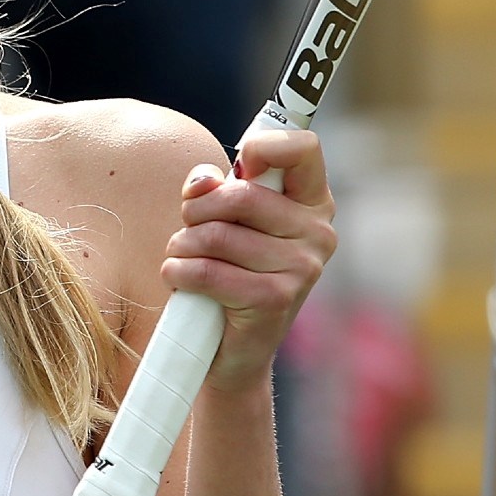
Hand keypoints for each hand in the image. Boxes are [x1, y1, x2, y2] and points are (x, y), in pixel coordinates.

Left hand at [160, 129, 336, 395]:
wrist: (232, 351)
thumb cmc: (226, 271)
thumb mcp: (221, 220)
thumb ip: (212, 189)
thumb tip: (202, 182)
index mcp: (312, 203)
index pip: (303, 148)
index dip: (264, 145)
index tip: (240, 162)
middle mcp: (317, 233)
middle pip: (241, 195)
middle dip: (196, 210)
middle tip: (188, 227)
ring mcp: (302, 268)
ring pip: (216, 234)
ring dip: (182, 245)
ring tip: (183, 257)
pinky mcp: (275, 299)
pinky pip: (206, 271)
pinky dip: (178, 272)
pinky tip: (178, 278)